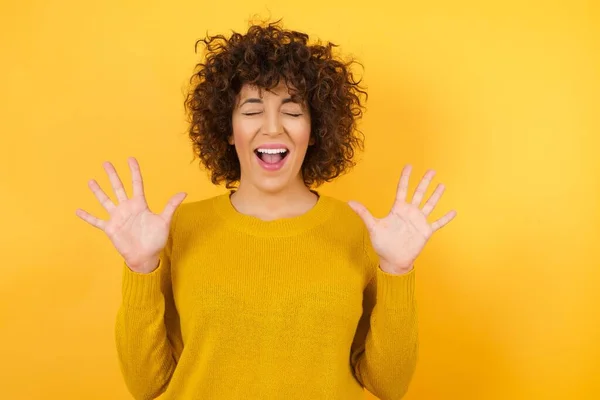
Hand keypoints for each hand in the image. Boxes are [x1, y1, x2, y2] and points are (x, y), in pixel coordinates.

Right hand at [76, 157, 185, 272]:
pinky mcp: (110, 228)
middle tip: (106, 162)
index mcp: (140, 204)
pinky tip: (78, 210)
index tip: (130, 159)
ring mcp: (117, 217)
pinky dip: (88, 216)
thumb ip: (170, 206)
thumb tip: (184, 193)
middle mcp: (127, 208)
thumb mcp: (164, 221)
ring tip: (91, 181)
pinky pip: (96, 221)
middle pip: (118, 188)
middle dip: (113, 175)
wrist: (146, 256)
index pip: (136, 184)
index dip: (134, 171)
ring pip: (106, 201)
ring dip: (98, 191)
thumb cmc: (156, 239)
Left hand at [348, 164, 455, 273]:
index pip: (402, 189)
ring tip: (442, 185)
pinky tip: (453, 211)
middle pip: (419, 193)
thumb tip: (349, 202)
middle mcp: (410, 212)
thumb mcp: (373, 226)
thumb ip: (364, 213)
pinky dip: (445, 218)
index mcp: (398, 209)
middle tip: (432, 170)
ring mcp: (419, 221)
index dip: (405, 177)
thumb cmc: (382, 243)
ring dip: (436, 195)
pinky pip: (437, 223)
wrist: (392, 260)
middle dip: (425, 182)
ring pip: (429, 204)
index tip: (409, 165)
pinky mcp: (425, 231)